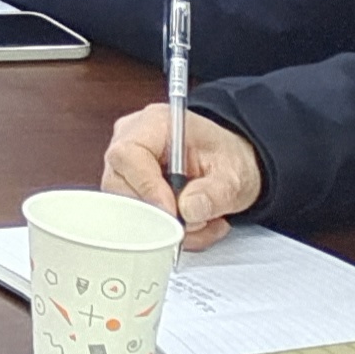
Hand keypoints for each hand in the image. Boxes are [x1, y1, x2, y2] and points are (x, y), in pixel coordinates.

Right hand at [105, 103, 264, 249]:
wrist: (227, 164)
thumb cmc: (226, 157)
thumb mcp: (235, 174)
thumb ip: (215, 192)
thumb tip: (187, 210)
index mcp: (154, 123)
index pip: (128, 154)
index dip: (146, 187)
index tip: (173, 212)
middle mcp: (130, 140)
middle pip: (120, 184)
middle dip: (160, 213)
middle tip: (196, 221)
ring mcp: (124, 166)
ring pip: (127, 207)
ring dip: (168, 225)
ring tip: (204, 221)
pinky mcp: (127, 188)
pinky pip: (134, 218)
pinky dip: (167, 230)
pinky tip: (192, 223)